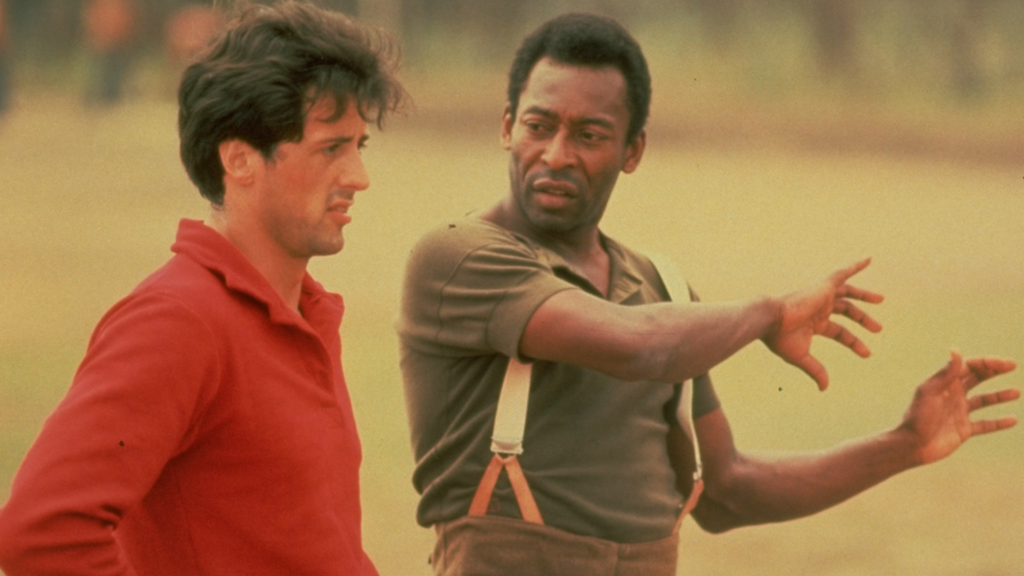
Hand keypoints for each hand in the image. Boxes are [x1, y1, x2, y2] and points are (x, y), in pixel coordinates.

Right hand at [762, 258, 883, 389]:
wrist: (769, 320)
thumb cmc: (779, 338)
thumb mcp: (801, 356)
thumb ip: (815, 370)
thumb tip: (825, 388)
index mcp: (814, 323)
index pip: (839, 332)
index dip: (854, 342)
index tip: (867, 353)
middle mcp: (819, 307)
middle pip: (846, 311)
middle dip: (862, 319)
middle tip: (878, 328)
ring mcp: (822, 296)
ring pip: (848, 293)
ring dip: (864, 296)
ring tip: (881, 300)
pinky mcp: (823, 287)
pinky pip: (841, 273)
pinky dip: (855, 266)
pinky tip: (868, 259)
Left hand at [900, 350, 1018, 465]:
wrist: (912, 446)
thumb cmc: (918, 417)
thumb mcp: (930, 392)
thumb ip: (945, 373)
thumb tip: (956, 349)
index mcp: (945, 383)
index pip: (969, 366)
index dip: (987, 362)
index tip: (1005, 364)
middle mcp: (953, 395)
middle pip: (977, 378)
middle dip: (994, 371)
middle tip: (1013, 365)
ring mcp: (959, 412)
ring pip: (983, 400)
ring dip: (999, 395)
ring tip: (1017, 392)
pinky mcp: (963, 429)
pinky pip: (985, 424)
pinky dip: (998, 422)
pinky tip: (1012, 420)